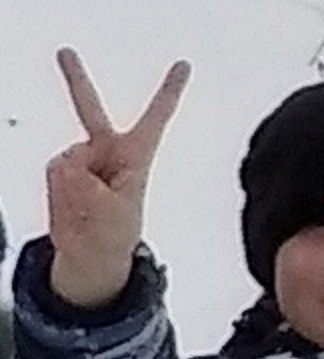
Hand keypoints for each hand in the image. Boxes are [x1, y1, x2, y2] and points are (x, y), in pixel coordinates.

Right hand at [48, 47, 190, 307]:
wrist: (90, 258)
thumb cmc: (114, 238)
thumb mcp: (114, 217)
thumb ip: (89, 189)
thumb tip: (71, 168)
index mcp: (135, 159)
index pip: (155, 120)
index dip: (169, 92)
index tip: (185, 64)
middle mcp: (105, 152)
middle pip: (90, 110)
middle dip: (76, 80)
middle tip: (65, 51)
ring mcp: (81, 160)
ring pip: (68, 161)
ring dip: (75, 191)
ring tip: (88, 214)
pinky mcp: (60, 170)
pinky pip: (55, 174)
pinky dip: (61, 195)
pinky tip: (73, 211)